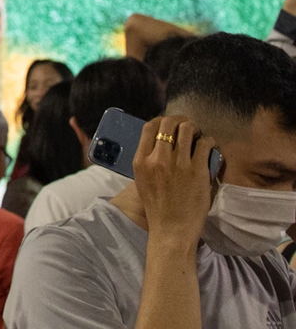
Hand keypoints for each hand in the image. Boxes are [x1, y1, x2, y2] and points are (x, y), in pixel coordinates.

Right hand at [134, 113, 216, 247]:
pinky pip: (204, 144)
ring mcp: (178, 164)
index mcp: (141, 161)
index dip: (161, 121)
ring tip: (199, 136)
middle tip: (188, 127)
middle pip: (168, 124)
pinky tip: (210, 145)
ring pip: (187, 130)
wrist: (172, 229)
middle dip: (180, 121)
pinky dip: (209, 141)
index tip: (170, 125)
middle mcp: (157, 159)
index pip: (149, 127)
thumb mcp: (142, 180)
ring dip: (195, 129)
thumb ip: (148, 161)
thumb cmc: (157, 207)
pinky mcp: (197, 171)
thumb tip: (160, 144)